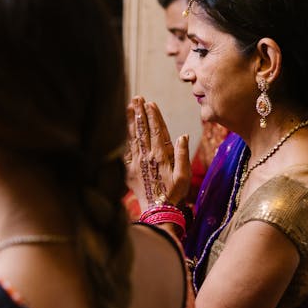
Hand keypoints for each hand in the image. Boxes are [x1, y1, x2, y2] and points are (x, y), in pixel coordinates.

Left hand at [125, 96, 190, 210]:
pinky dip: (125, 136)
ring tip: (129, 106)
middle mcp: (148, 156)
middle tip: (137, 98)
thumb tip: (183, 135)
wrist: (158, 210)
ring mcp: (137, 162)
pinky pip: (126, 149)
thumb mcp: (184, 175)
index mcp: (161, 156)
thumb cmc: (175, 193)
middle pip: (143, 130)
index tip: (150, 103)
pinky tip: (123, 127)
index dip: (154, 116)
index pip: (158, 131)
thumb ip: (182, 155)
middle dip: (140, 113)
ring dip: (131, 120)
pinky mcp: (129, 169)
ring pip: (133, 137)